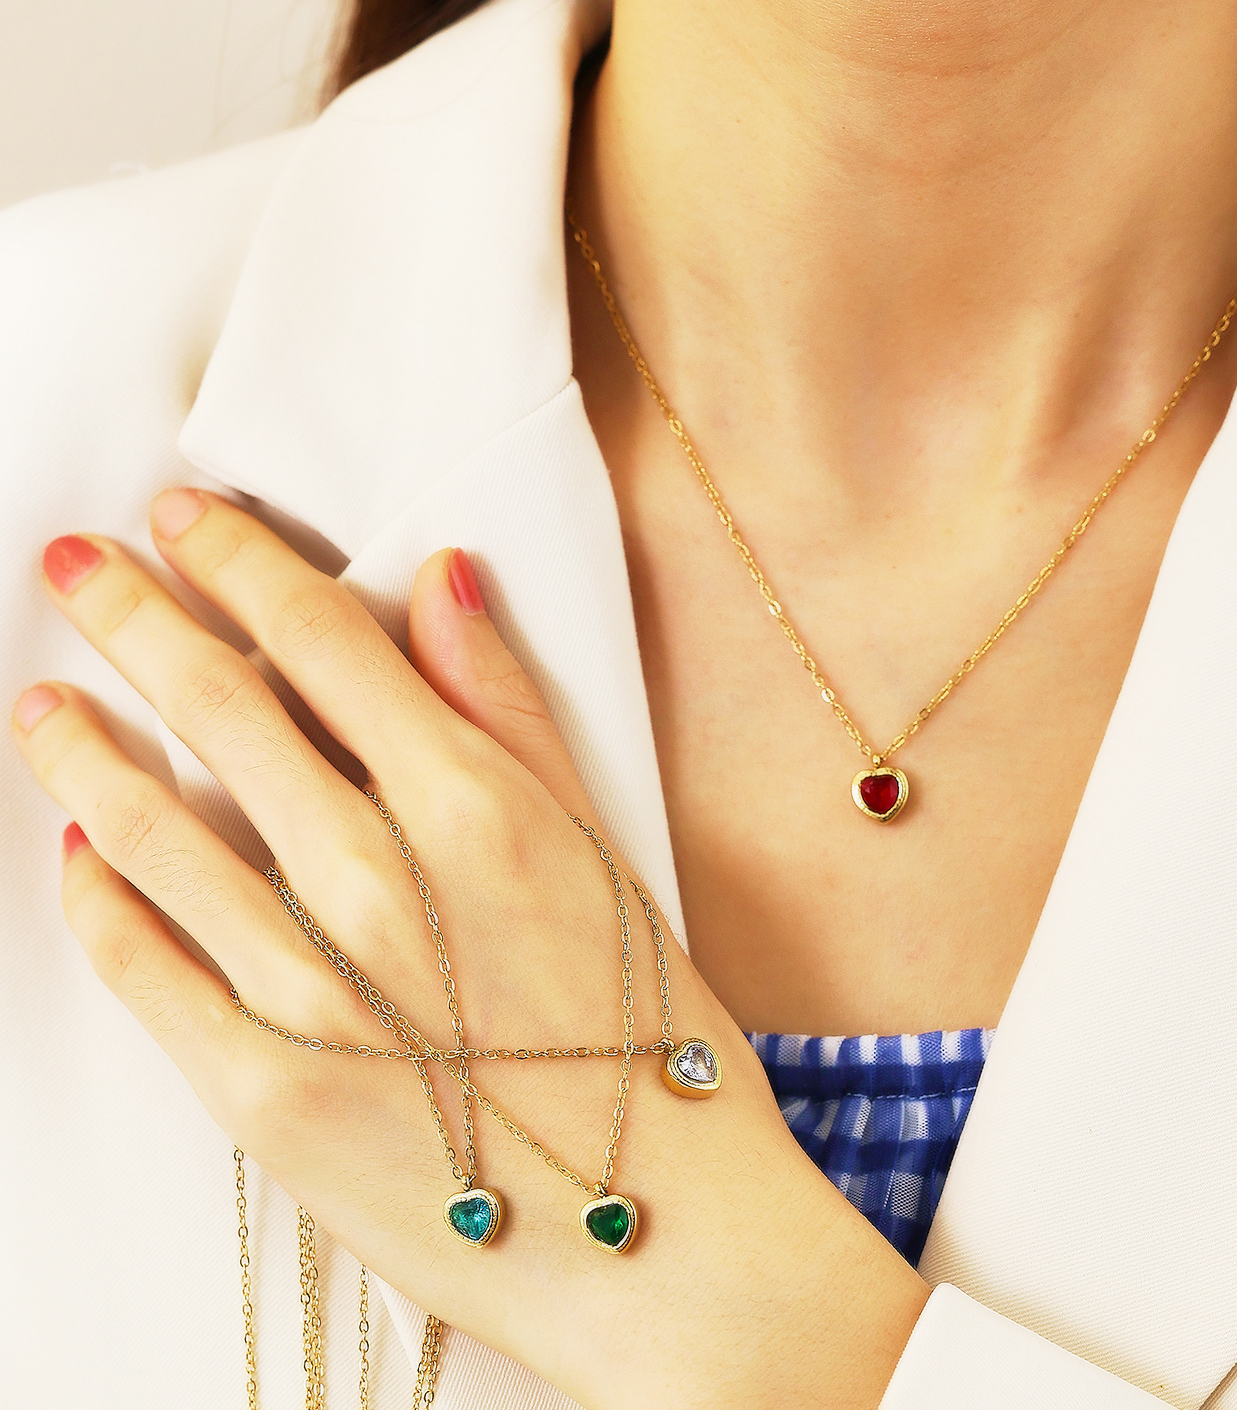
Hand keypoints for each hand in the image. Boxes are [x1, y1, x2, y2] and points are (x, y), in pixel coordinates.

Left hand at [11, 490, 928, 1409]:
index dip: (245, 561)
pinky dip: (98, 893)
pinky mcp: (259, 1089)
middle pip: (223, 705)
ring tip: (41, 700)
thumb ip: (512, 712)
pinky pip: (143, 964)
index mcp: (477, 808)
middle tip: (71, 564)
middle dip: (133, 614)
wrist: (658, 1238)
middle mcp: (380, 880)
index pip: (327, 640)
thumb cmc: (651, 1036)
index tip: (187, 515)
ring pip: (151, 826)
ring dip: (81, 745)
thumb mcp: (603, 854)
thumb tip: (443, 581)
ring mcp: (308, 988)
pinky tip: (78, 850)